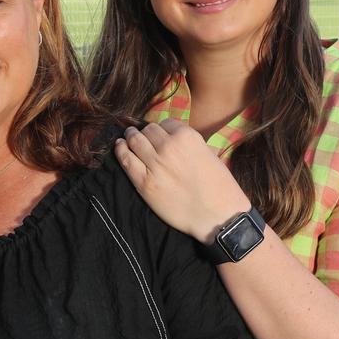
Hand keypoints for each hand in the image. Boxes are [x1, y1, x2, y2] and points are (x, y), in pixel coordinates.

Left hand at [114, 120, 251, 243]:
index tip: (160, 134)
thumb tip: (173, 140)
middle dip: (145, 132)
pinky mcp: (144, 182)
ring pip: (134, 140)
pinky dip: (120, 150)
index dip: (162, 129)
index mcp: (187, 137)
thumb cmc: (219, 187)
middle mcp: (168, 146)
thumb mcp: (209, 154)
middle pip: (148, 130)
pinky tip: (119, 146)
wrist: (217, 215)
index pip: (166, 123)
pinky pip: (126, 160)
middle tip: (140, 134)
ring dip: (130, 136)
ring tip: (127, 137)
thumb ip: (189, 144)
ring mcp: (154, 163)